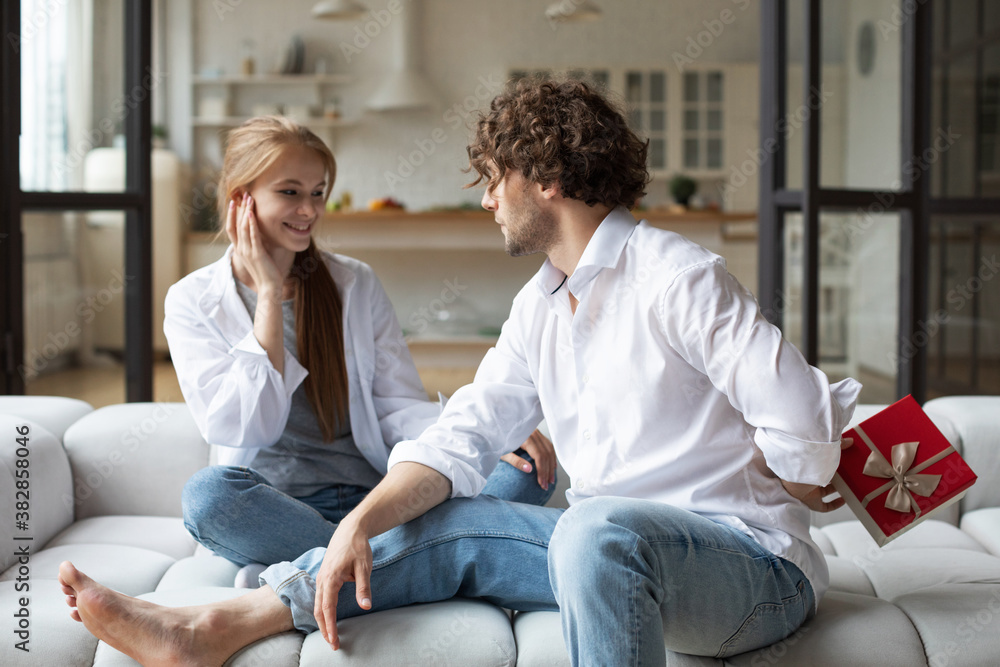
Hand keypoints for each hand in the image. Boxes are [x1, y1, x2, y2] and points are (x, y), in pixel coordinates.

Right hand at [227, 193, 283, 295]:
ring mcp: (248, 252)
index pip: (231, 229)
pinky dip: (252, 224)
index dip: (231, 215)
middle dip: (238, 209)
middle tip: (242, 195)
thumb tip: (259, 234)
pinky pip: (253, 236)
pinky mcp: (257, 254)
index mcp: (240, 250)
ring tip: (249, 199)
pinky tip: (252, 214)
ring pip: (243, 228)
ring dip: (246, 212)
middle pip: (235, 225)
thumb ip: (256, 245)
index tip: (234, 202)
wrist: (269, 288)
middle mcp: (241, 249)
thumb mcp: (258, 256)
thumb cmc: (266, 273)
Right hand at [314, 519, 372, 649]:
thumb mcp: (364, 567)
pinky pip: (319, 597)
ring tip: (330, 635)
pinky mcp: (323, 576)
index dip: (330, 626)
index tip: (334, 640)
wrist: (350, 529)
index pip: (327, 608)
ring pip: (317, 604)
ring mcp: (321, 578)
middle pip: (318, 610)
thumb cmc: (357, 547)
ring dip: (322, 621)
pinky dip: (322, 611)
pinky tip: (328, 618)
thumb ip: (363, 588)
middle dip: (324, 628)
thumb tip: (366, 606)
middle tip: (333, 644)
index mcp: (330, 578)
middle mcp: (322, 580)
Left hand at [500, 429, 556, 490]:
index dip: (542, 471)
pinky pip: (547, 446)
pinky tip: (551, 466)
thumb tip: (529, 470)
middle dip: (548, 471)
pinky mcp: (536, 434)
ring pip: (549, 449)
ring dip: (551, 465)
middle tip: (546, 485)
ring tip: (550, 479)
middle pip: (546, 453)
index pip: (539, 456)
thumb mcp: (503, 454)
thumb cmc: (496, 442)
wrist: (492, 432)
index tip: (541, 483)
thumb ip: (516, 461)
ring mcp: (536, 432)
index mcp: (525, 437)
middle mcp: (533, 433)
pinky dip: (551, 457)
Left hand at [780, 437, 853, 511]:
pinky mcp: (812, 502)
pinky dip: (835, 504)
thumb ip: (837, 445)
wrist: (796, 478)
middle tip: (846, 474)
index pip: (819, 464)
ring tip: (848, 486)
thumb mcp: (824, 451)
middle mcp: (808, 478)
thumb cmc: (806, 462)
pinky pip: (825, 506)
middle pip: (822, 478)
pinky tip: (843, 499)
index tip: (840, 462)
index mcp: (808, 465)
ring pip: (824, 491)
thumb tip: (850, 440)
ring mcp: (809, 491)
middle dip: (834, 476)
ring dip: (835, 489)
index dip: (829, 464)